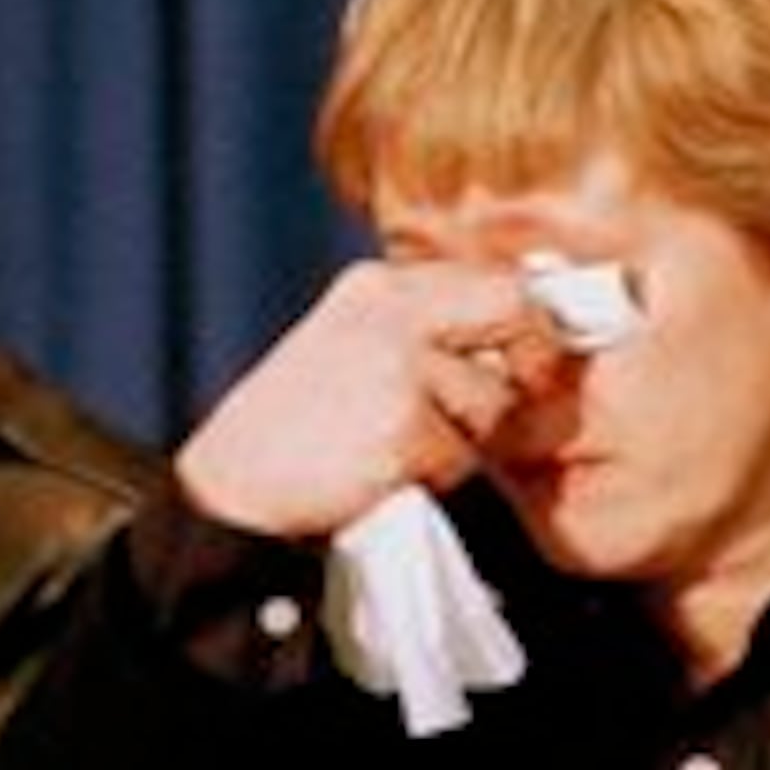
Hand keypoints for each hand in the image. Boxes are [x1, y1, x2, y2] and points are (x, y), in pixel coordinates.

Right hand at [176, 258, 565, 537]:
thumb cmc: (292, 433)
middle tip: (512, 400)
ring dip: (462, 439)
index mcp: (376, 287)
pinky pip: (460, 457)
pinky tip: (379, 474)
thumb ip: (422, 335)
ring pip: (492, 400)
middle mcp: (390, 309)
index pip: (490, 279)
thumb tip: (510, 344)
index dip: (528, 320)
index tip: (537, 353)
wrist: (233, 490)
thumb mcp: (349, 352)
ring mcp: (398, 364)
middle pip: (513, 310)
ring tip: (394, 449)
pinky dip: (432, 478)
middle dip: (528, 359)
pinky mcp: (403, 424)